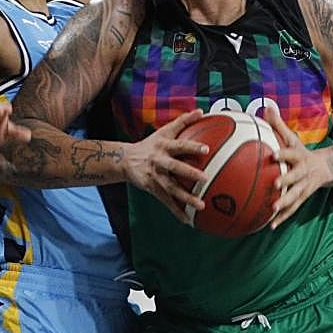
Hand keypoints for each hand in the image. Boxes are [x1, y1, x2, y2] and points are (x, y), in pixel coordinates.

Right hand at [121, 109, 207, 224]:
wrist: (125, 160)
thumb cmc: (151, 144)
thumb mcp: (164, 131)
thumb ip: (183, 122)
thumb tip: (201, 111)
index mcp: (164, 146)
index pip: (180, 145)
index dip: (192, 147)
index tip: (206, 149)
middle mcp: (159, 161)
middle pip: (175, 168)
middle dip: (189, 173)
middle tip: (205, 178)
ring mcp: (156, 177)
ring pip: (172, 189)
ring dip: (187, 198)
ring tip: (202, 206)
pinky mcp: (152, 189)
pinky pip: (167, 202)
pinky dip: (177, 212)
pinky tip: (189, 221)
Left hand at [267, 107, 328, 228]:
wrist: (324, 169)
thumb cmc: (300, 153)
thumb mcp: (292, 138)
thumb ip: (278, 125)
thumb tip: (265, 106)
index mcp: (299, 157)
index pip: (291, 153)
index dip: (283, 154)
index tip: (273, 156)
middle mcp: (304, 172)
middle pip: (296, 177)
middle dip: (286, 181)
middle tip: (275, 184)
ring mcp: (304, 187)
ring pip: (295, 196)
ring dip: (285, 203)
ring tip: (272, 209)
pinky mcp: (302, 198)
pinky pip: (292, 210)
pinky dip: (282, 218)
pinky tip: (270, 226)